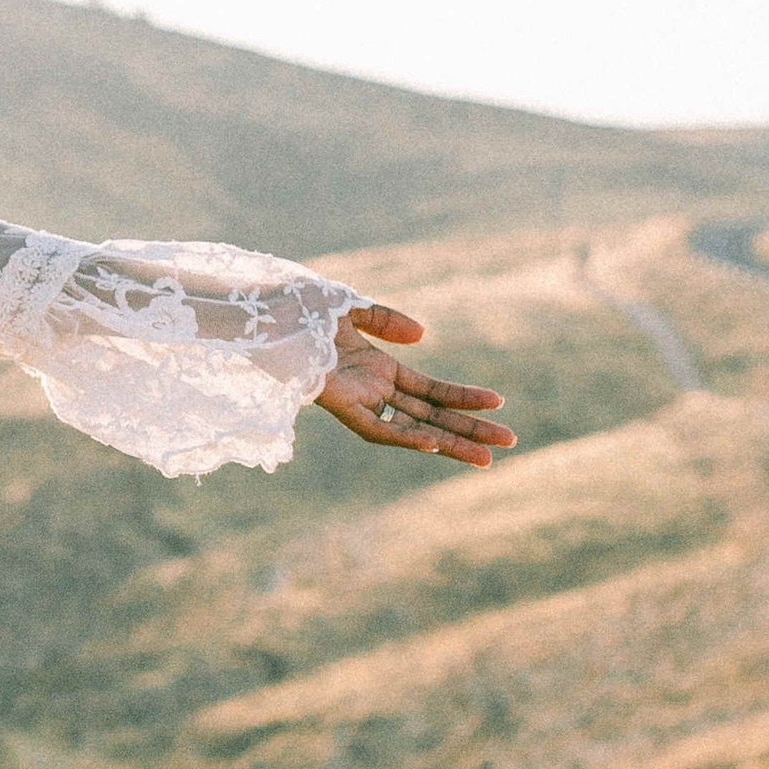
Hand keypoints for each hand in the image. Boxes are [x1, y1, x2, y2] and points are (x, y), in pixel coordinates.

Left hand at [314, 303, 514, 465]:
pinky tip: (431, 443)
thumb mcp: (351, 310)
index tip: (498, 403)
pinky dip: (402, 435)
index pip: (430, 391)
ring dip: (448, 443)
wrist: (259, 313)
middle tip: (509, 445)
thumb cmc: (298, 311)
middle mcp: (371, 391)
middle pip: (430, 416)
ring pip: (411, 430)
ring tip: (485, 459)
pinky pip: (375, 428)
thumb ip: (385, 320)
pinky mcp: (336, 404)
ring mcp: (356, 400)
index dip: (462, 398)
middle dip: (468, 431)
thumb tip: (423, 336)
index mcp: (377, 371)